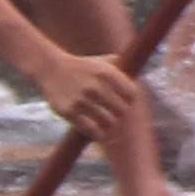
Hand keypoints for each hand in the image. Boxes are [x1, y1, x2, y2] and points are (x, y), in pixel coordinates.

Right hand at [17, 41, 146, 154]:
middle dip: (121, 114)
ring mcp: (81, 100)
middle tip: (116, 115)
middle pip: (122, 110)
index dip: (130, 101)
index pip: (132, 94)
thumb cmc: (83, 66)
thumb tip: (142, 78)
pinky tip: (100, 133)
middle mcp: (95, 87)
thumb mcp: (104, 61)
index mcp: (107, 73)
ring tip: (109, 124)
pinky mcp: (68, 112)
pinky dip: (98, 134)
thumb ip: (124, 67)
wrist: (51, 68)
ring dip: (110, 125)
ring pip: (108, 122)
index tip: (125, 102)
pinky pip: (91, 130)